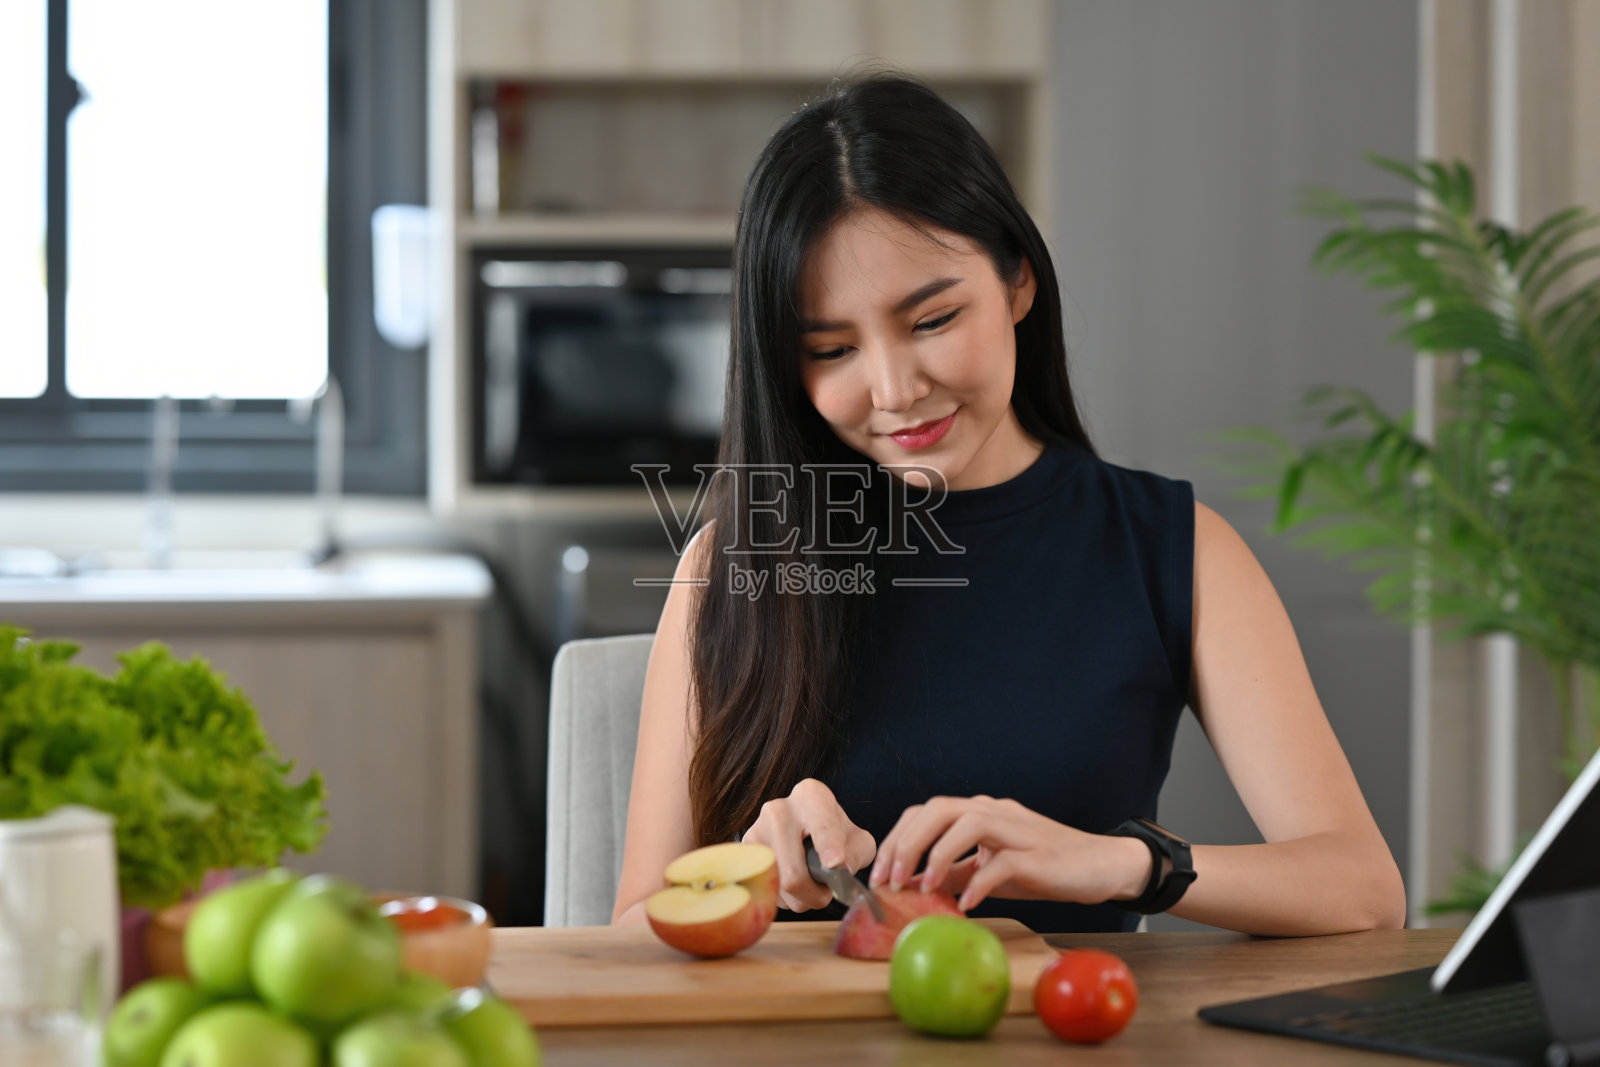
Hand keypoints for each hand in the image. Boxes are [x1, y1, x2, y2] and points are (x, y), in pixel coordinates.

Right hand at [742, 778, 876, 912]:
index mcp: (812, 796)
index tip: (835, 862)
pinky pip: (767, 889)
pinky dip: (784, 896)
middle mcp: (778, 809)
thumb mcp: (857, 840)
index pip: (822, 827)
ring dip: (800, 898)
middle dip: (815, 895)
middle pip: (794, 873)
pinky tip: (791, 881)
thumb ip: (856, 854)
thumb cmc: (834, 834)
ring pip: (779, 887)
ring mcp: (756, 829)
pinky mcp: (744, 850)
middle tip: (826, 893)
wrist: (802, 825)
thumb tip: (838, 869)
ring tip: (809, 884)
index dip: (829, 847)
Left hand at [870, 796, 1150, 911]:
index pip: (926, 812)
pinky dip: (979, 884)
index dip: (898, 838)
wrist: (1101, 866)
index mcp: (979, 812)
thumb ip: (958, 873)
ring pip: (967, 823)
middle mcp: (995, 811)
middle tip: (890, 880)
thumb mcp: (992, 869)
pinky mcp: (1038, 854)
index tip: (879, 874)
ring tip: (920, 888)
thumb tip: (918, 887)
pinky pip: (1002, 863)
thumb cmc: (1045, 867)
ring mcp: (1017, 829)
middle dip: (908, 843)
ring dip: (937, 854)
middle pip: (939, 809)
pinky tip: (966, 906)